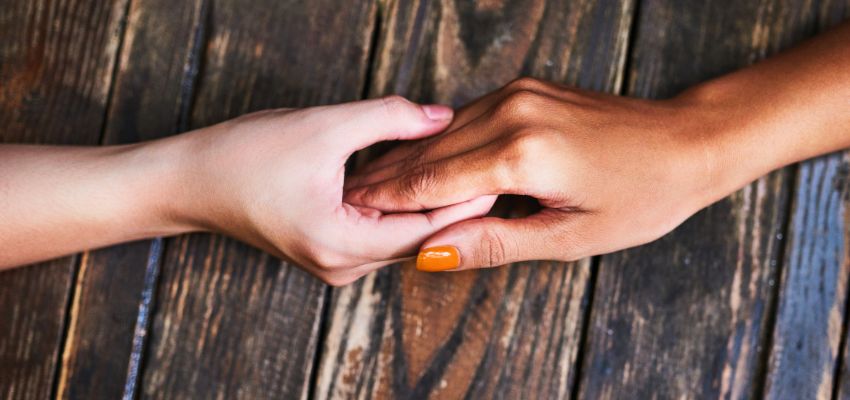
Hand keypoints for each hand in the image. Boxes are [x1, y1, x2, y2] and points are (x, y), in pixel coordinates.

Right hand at [174, 96, 495, 283]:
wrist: (189, 181)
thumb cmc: (244, 157)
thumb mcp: (322, 128)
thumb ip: (388, 120)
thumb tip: (440, 115)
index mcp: (342, 245)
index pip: (426, 229)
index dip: (467, 201)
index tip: (502, 175)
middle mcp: (343, 266)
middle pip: (419, 237)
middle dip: (456, 205)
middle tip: (497, 173)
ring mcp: (336, 263)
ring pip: (402, 236)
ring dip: (432, 206)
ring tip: (470, 174)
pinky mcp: (330, 251)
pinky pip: (382, 233)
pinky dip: (404, 209)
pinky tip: (426, 181)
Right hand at [344, 78, 718, 269]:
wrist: (687, 143)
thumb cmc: (641, 197)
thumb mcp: (570, 236)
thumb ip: (494, 242)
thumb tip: (431, 254)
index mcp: (524, 154)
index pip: (433, 181)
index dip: (388, 200)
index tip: (352, 211)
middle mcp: (514, 112)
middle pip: (430, 151)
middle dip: (386, 177)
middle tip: (346, 199)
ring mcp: (519, 94)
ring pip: (443, 131)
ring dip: (408, 158)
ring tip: (370, 183)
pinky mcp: (526, 89)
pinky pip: (466, 117)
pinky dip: (439, 142)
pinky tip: (420, 159)